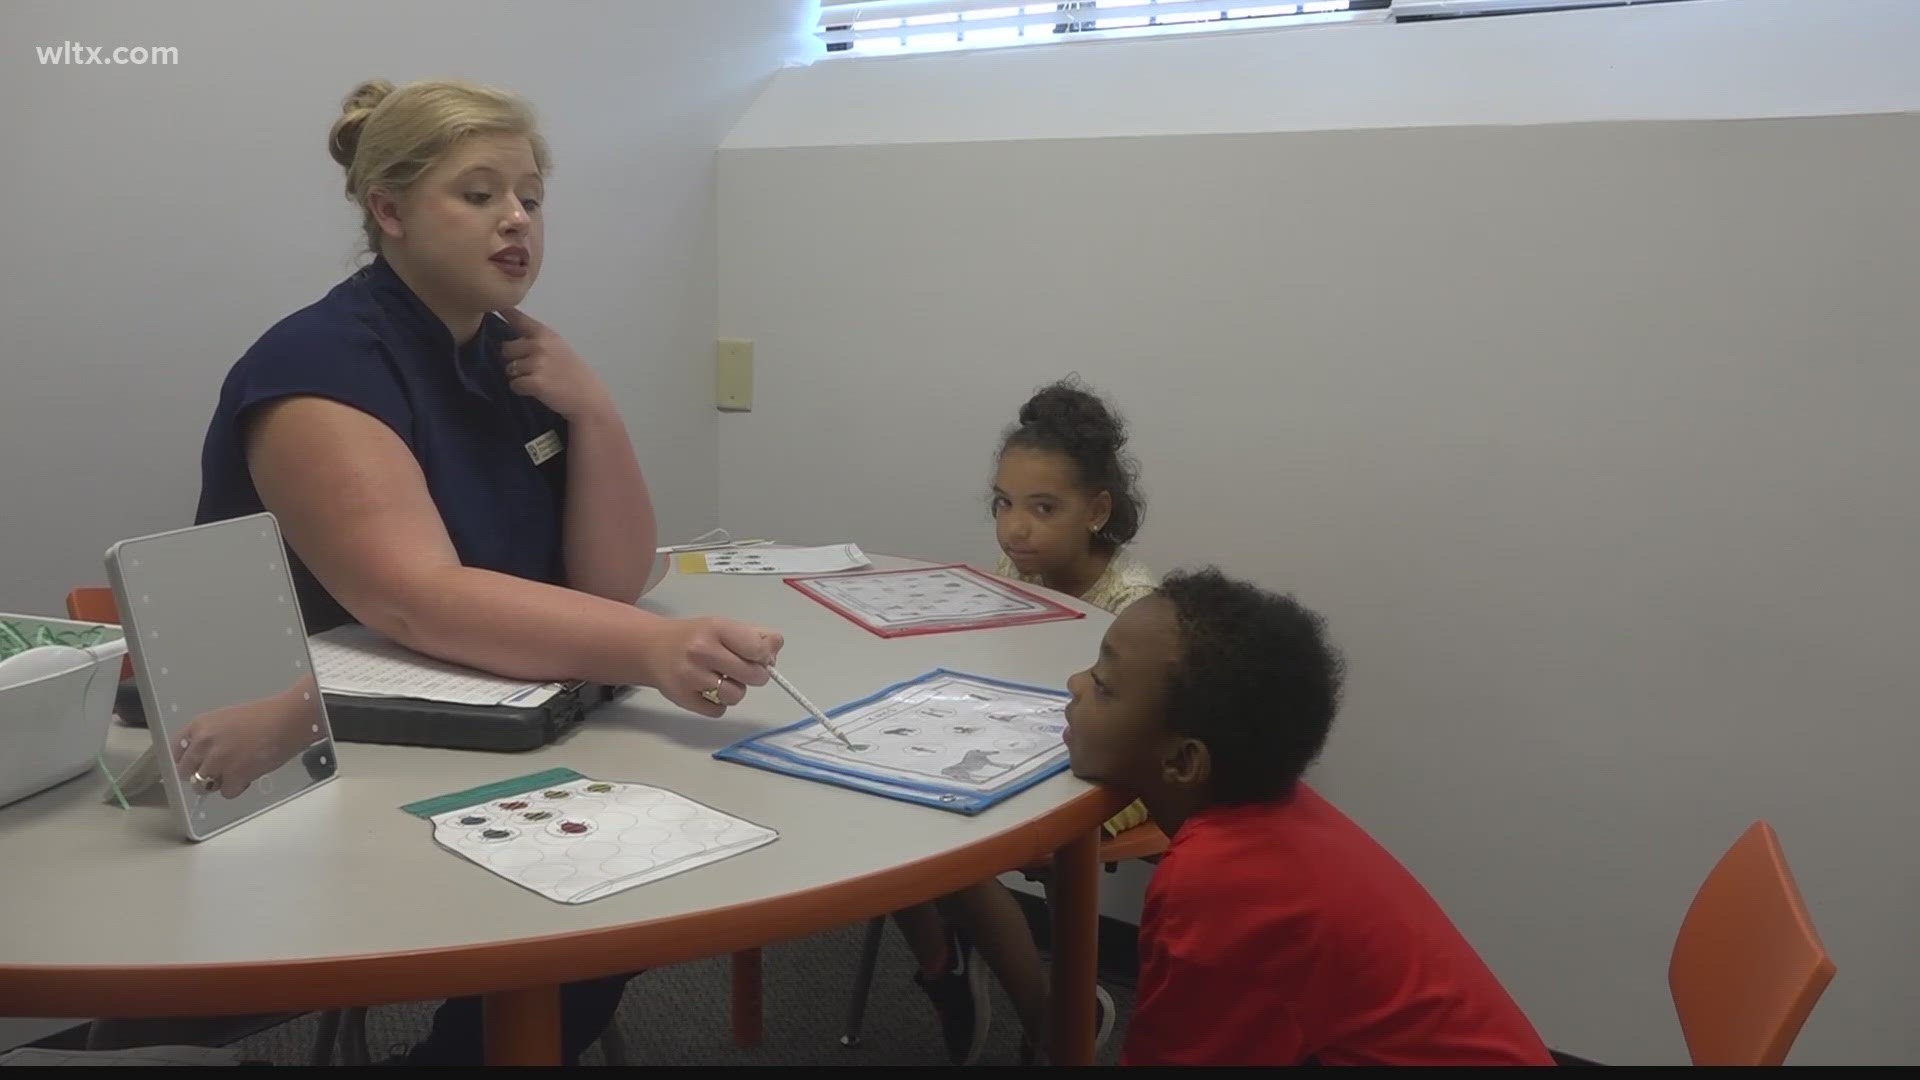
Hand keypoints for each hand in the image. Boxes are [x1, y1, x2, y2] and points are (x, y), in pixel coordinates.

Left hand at [172, 677, 323, 798]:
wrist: (289, 719)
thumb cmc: (266, 715)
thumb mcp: (229, 719)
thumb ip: (212, 736)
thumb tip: (206, 757)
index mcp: (200, 725)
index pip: (178, 750)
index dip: (187, 760)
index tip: (194, 765)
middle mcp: (203, 743)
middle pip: (186, 772)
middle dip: (200, 774)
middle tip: (218, 772)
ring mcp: (218, 761)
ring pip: (203, 786)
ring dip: (218, 783)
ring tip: (237, 773)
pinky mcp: (234, 776)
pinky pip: (227, 793)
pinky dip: (238, 788)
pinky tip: (249, 776)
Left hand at [499, 307, 612, 418]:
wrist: (589, 398)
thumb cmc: (574, 374)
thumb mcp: (559, 348)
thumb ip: (538, 341)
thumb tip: (512, 342)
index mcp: (546, 334)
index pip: (519, 319)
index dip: (505, 311)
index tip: (494, 304)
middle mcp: (540, 345)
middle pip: (506, 349)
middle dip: (513, 359)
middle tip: (532, 368)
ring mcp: (537, 363)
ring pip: (509, 369)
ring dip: (519, 376)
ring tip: (538, 380)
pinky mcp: (535, 382)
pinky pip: (514, 384)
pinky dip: (522, 389)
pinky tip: (538, 390)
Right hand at [643, 617, 784, 718]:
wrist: (652, 648)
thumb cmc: (696, 637)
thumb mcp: (724, 627)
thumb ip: (755, 636)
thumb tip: (776, 649)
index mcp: (717, 628)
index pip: (757, 648)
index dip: (764, 656)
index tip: (757, 657)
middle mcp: (702, 650)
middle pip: (753, 675)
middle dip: (755, 676)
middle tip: (742, 671)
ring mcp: (691, 676)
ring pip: (736, 696)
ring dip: (735, 691)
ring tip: (723, 680)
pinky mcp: (683, 698)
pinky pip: (718, 711)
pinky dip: (718, 704)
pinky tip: (707, 691)